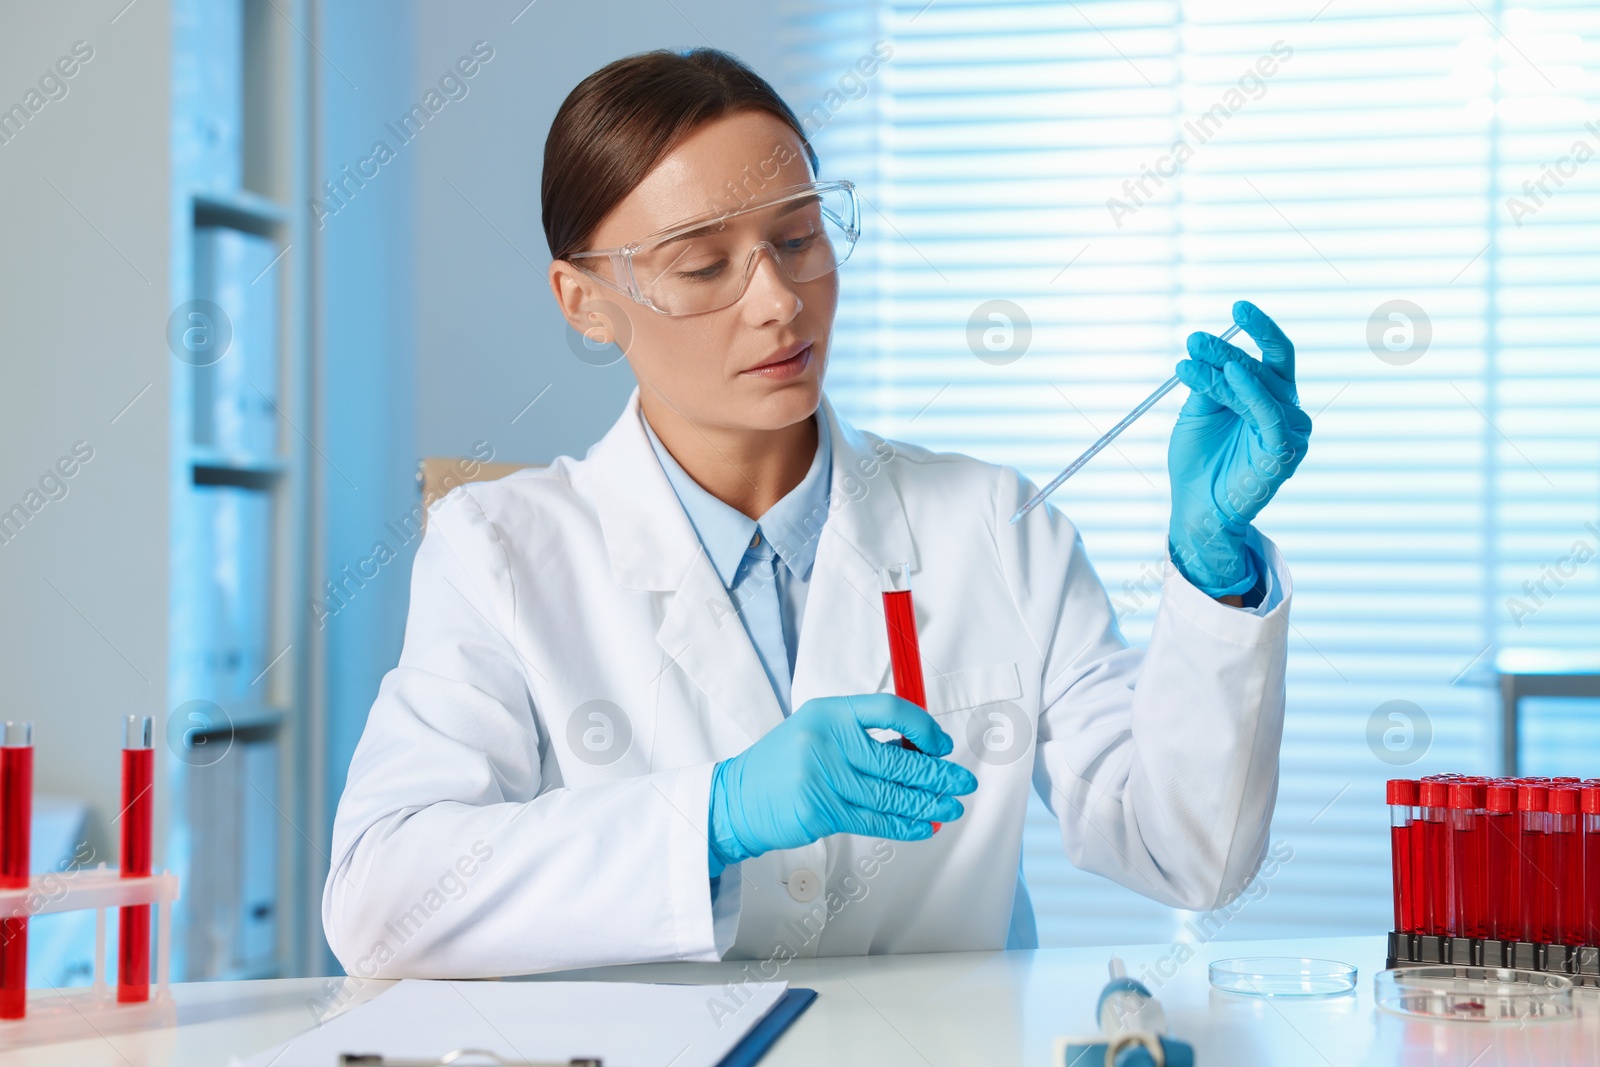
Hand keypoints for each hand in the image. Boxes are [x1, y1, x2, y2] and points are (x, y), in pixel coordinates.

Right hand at [707, 694, 978, 875]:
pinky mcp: (819, 810)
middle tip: (962, 782)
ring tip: (951, 808)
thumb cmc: (784, 765)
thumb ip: (862, 737)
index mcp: (828, 712)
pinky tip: (925, 826)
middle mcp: (825, 740)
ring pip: (890, 794)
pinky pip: (874, 819)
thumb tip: (920, 751)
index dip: (923, 727)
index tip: (941, 744)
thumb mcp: (817, 733)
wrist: (737, 798)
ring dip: (928, 804)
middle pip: (896, 759)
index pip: (889, 710)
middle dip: (937, 774)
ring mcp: (821, 776)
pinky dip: (904, 825)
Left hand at [1167, 300, 1310, 597]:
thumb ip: (1209, 383)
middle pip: (1266, 366)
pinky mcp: (1284, 453)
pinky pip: (1271, 415)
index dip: (1254, 330)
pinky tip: (1232, 373)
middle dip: (1228, 348)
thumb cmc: (1198, 461)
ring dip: (1227, 369)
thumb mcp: (1198, 412)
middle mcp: (1285, 411)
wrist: (1195, 507)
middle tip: (1194, 339)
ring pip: (1262, 386)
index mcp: (1269, 398)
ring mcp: (1289, 432)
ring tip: (1195, 357)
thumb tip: (1204, 349)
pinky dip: (1253, 392)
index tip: (1231, 310)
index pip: (1270, 355)